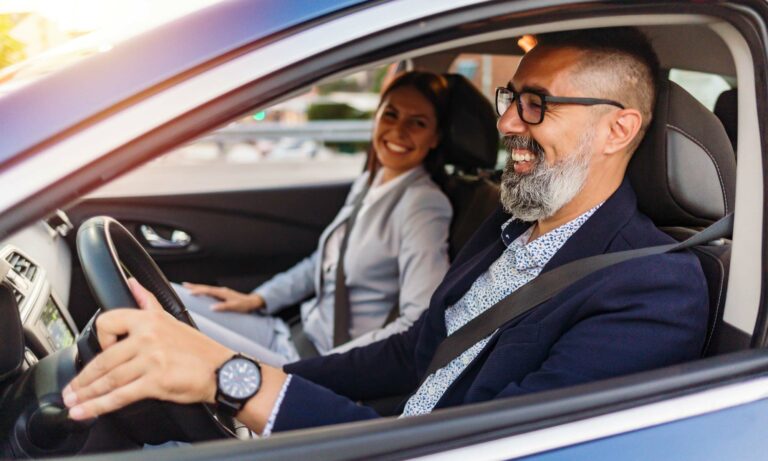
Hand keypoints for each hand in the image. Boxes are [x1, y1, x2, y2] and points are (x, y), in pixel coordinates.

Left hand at [63, 278, 233, 420]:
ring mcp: (151, 359)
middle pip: (104, 358)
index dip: (99, 339)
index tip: (97, 352)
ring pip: (109, 378)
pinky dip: (100, 405)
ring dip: (87, 394)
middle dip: (83, 379)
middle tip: (71, 390)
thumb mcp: (172, 320)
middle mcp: (148, 336)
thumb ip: (149, 302)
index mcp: (150, 320)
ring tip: (74, 403)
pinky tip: (89, 410)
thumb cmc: (199, 350)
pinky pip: (121, 395)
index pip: (108, 322)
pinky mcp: (156, 381)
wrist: (223, 371)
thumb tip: (133, 284)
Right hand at [183, 282, 265, 312]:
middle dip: (194, 286)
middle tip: (184, 285)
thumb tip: (212, 307)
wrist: (251, 302)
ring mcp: (221, 292)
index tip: (189, 292)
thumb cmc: (244, 305)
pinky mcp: (222, 294)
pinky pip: (210, 291)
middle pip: (205, 287)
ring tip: (188, 287)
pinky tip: (200, 292)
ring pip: (207, 288)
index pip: (208, 290)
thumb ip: (223, 307)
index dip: (198, 291)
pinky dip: (203, 290)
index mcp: (222, 292)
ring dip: (198, 287)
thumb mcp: (234, 307)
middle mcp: (221, 290)